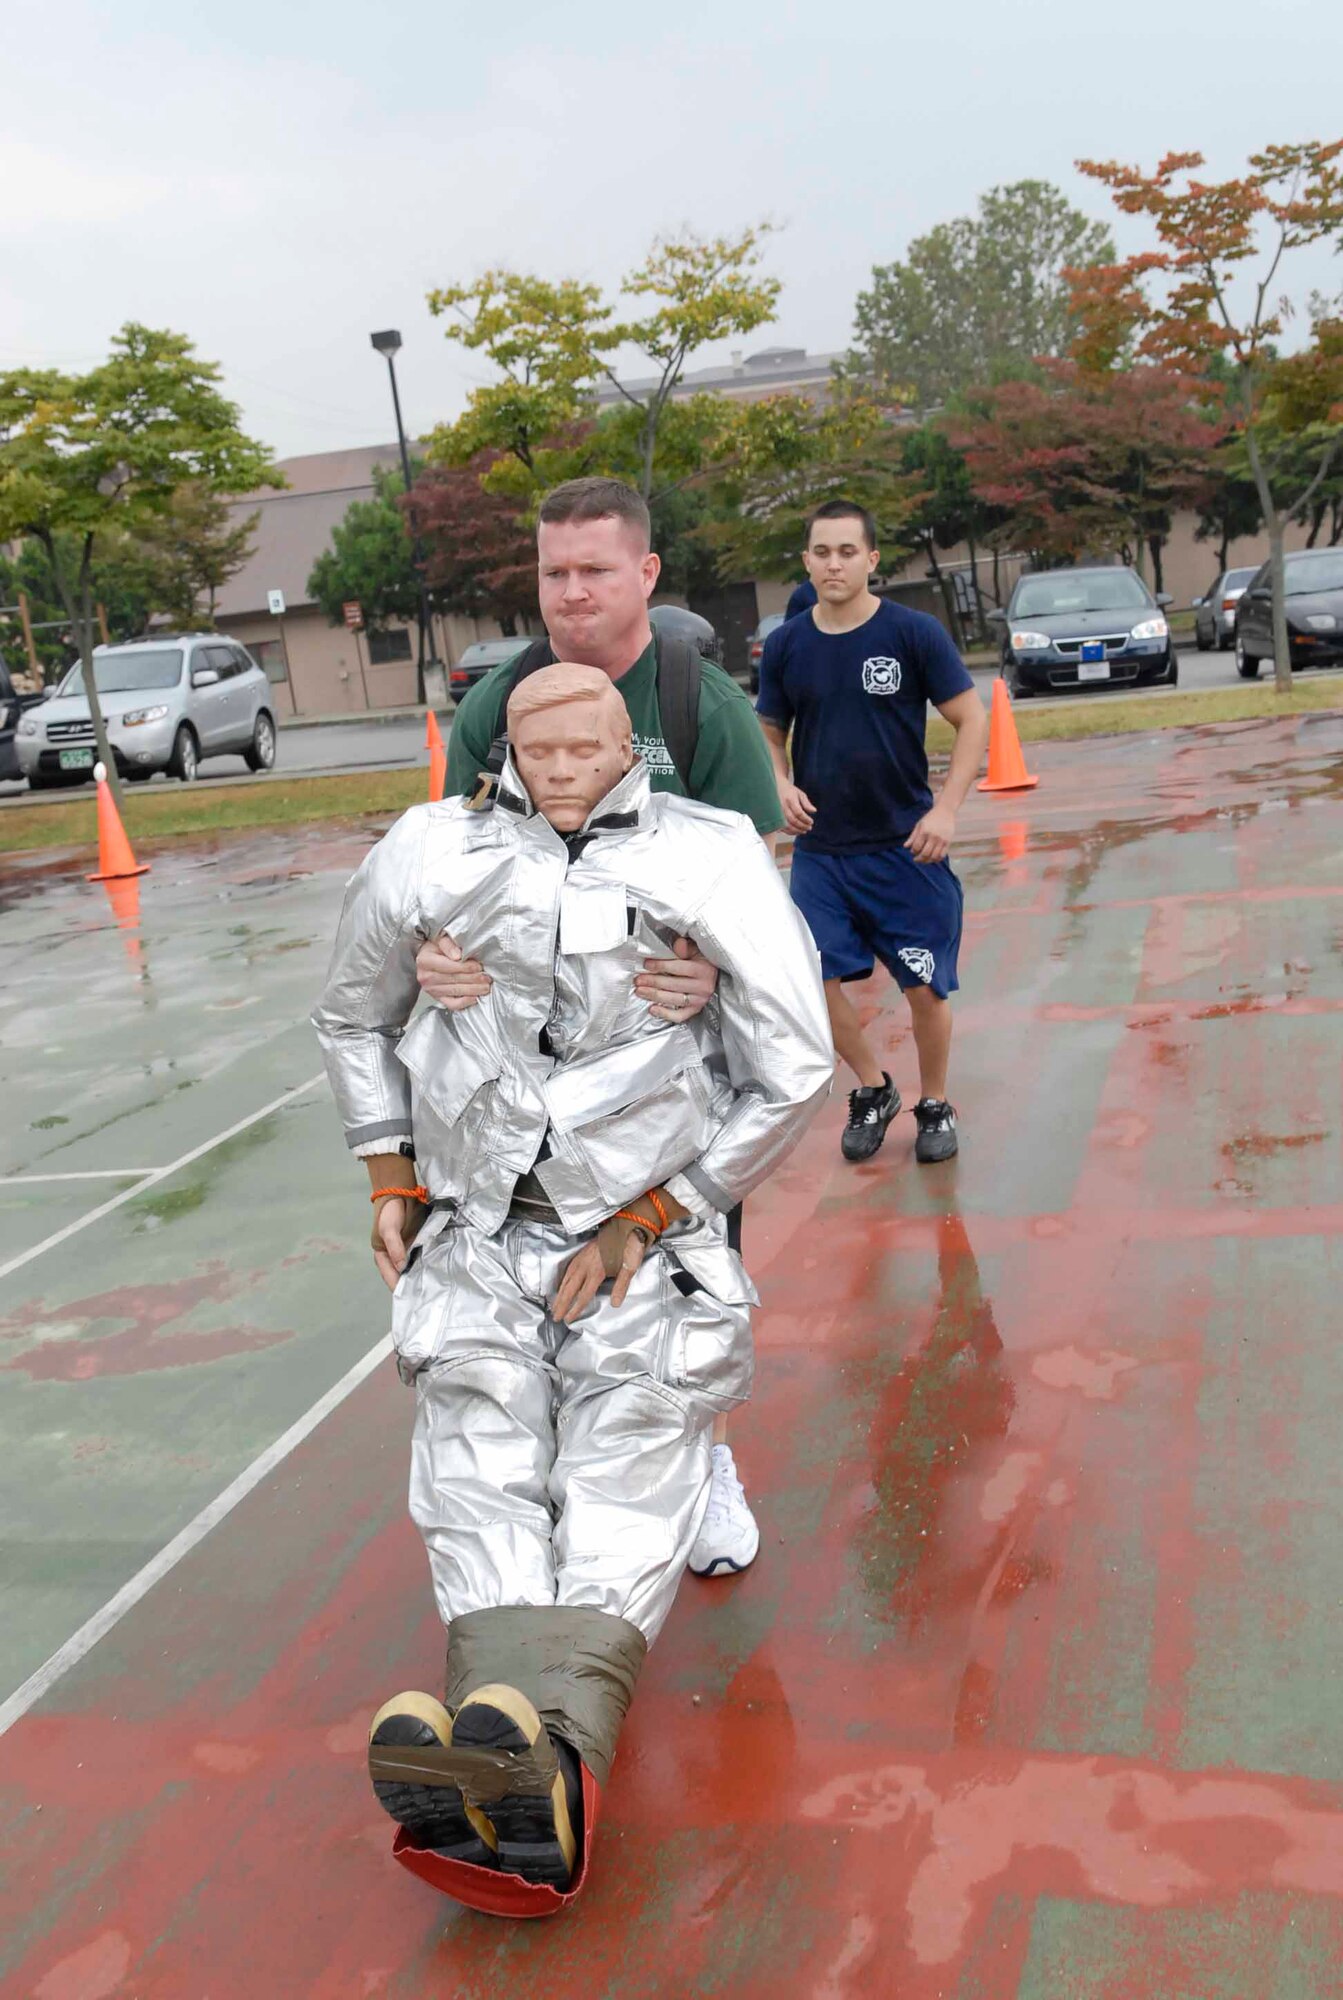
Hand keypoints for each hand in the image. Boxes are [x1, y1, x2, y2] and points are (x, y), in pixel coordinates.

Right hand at [370, 1194, 427, 1292]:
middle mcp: (395, 1256)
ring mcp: (408, 1250)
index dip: (398, 1287)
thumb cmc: (389, 1211)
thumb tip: (401, 1266)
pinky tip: (440, 1271)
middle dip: (412, 1285)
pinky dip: (430, 1264)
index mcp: (383, 1255)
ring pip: (415, 1268)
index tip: (410, 1298)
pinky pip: (424, 1257)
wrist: (400, 1192)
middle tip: (427, 1297)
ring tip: (435, 1289)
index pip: (390, 1276)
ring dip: (422, 1276)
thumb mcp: (388, 1229)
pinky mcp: (419, 1243)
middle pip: (403, 1276)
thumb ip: (394, 1247)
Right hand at [415, 931, 491, 1010]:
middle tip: (487, 978)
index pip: (449, 966)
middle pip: (454, 980)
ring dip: (473, 990)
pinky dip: (465, 1002)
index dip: (466, 967)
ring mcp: (431, 989)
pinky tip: (475, 998)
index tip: (479, 966)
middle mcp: (426, 977)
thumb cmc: (435, 948)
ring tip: (485, 986)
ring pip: (455, 992)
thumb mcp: (440, 939)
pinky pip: (453, 1004)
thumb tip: (457, 955)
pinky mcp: (437, 998)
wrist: (426, 958)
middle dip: (474, 979)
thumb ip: (448, 944)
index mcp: (425, 961)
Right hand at [551, 1186, 687, 1322]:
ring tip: (555, 1305)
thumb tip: (615, 1303)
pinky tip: (562, 1284)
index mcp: (596, 1270)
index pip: (583, 1294)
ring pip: (567, 1278)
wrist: (628, 1225)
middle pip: (570, 1288)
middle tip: (555, 1316)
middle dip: (562, 1303)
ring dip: (560, 1293)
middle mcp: (585, 1265)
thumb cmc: (630, 1247)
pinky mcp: (583, 1253)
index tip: (569, 1319)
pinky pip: (568, 1269)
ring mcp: (582, 1258)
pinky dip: (563, 1280)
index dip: (575, 1308)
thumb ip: (621, 1286)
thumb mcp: (629, 1268)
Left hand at [633, 935, 719, 1021]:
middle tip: (638, 980)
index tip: (647, 964)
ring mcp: (700, 999)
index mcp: (703, 969)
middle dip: (653, 982)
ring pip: (674, 1000)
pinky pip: (680, 1016)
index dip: (660, 966)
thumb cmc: (701, 960)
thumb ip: (685, 947)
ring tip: (641, 991)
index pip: (678, 968)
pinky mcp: (696, 1009)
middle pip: (673, 985)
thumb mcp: (696, 949)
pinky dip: (665, 1014)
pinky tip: (653, 1009)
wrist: (713, 973)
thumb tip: (678, 943)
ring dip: (654, 996)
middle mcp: (703, 986)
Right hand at [780, 784, 815, 835]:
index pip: (799, 813)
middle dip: (802, 826)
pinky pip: (781, 828)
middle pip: (793, 820)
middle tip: (809, 828)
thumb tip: (814, 811)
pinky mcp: (774, 817)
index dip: (806, 819)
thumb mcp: (799, 794)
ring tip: (804, 831)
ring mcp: (777, 813)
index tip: (811, 822)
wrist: (775, 788)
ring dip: (797, 830)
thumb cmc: (789, 791)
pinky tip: (796, 831)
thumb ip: (806, 803)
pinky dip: (789, 831)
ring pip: (787, 826)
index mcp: (790, 800)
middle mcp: (782, 807)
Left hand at [905, 802, 955, 863]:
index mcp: (924, 831)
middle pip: (925, 854)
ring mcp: (942, 840)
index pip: (916, 847)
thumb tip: (905, 847)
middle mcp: (933, 836)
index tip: (913, 851)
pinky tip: (932, 858)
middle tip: (916, 859)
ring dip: (927, 861)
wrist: (945, 811)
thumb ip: (912, 836)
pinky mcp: (948, 842)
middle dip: (919, 859)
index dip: (913, 851)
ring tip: (924, 860)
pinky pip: (942, 855)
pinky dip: (936, 859)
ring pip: (934, 857)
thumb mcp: (919, 825)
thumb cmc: (930, 818)